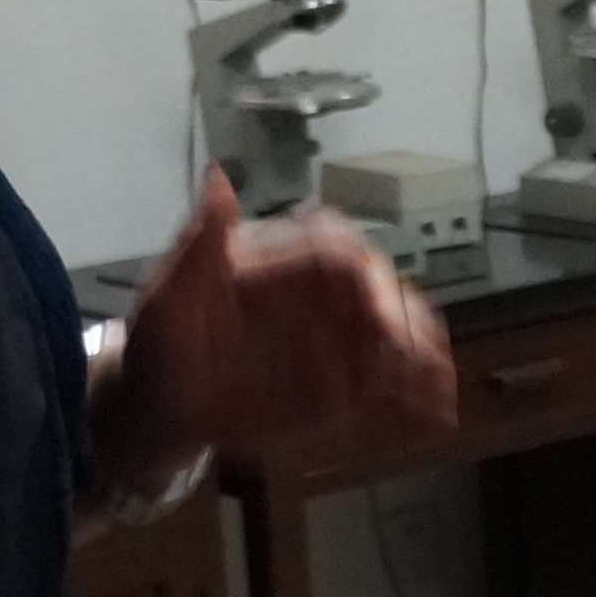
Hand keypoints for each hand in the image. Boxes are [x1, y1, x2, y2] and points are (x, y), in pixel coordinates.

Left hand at [107, 170, 456, 477]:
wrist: (159, 405)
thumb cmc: (161, 344)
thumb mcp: (167, 294)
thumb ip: (198, 243)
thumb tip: (216, 180)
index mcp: (283, 261)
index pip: (338, 253)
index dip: (366, 280)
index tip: (375, 318)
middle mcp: (318, 295)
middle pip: (382, 292)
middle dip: (406, 322)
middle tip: (413, 361)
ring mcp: (336, 339)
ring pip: (398, 334)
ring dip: (424, 358)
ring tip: (436, 391)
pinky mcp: (345, 383)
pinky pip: (391, 384)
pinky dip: (418, 397)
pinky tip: (435, 417)